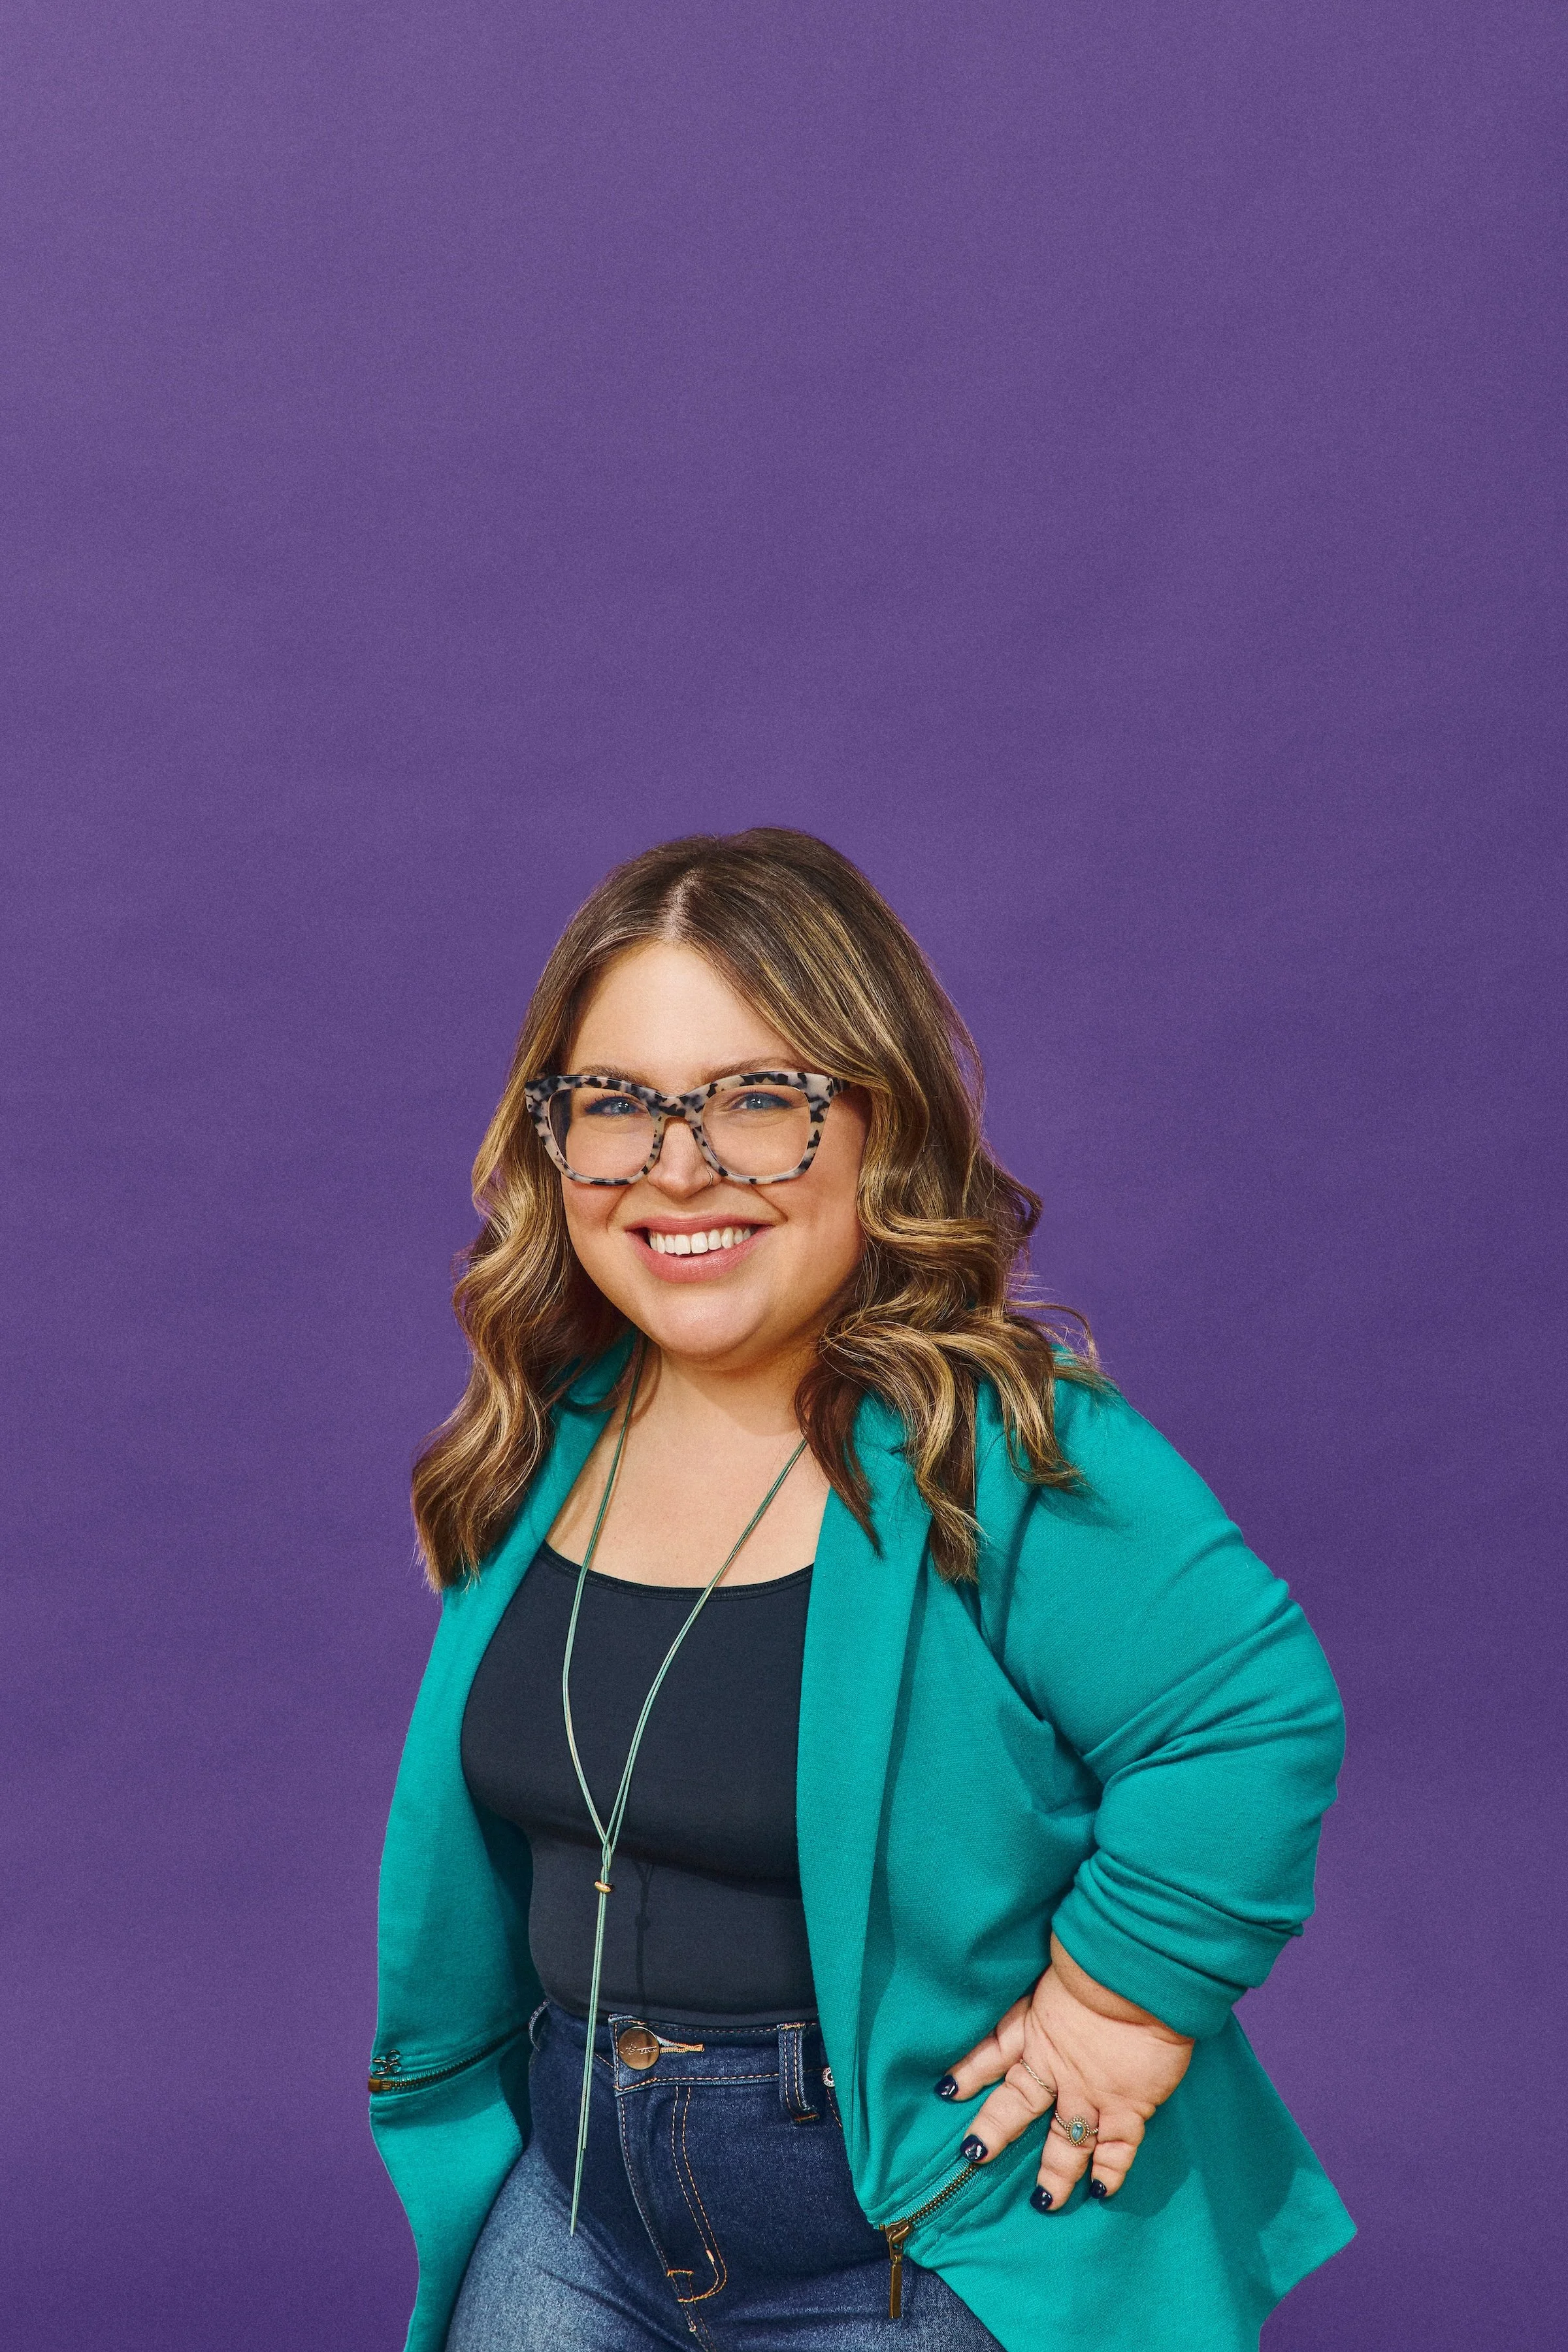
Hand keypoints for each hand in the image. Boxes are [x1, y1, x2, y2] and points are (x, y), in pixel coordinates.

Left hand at [935, 1935, 1194, 2208]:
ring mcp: (1090, 2091)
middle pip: (1017, 2105)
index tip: (945, 2089)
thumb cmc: (1099, 1957)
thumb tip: (1046, 1978)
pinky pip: (1116, 2148)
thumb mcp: (1058, 1966)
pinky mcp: (1126, 2105)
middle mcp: (1056, 2065)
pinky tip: (1101, 2192)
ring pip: (1065, 2141)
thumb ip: (1047, 1985)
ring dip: (1055, 2171)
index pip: (992, 2050)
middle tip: (974, 2157)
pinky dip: (1111, 2171)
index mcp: (1035, 2024)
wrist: (1135, 1973)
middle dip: (995, 2132)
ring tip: (1043, 2201)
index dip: (969, 2070)